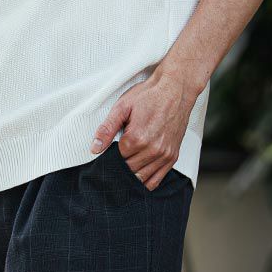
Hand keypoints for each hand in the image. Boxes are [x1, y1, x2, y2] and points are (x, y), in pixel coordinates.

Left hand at [89, 65, 197, 188]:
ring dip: (131, 176)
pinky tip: (138, 177)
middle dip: (120, 168)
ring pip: (141, 178)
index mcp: (137, 138)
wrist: (176, 89)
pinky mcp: (172, 156)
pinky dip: (146, 181)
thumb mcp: (122, 107)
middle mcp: (152, 150)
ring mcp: (164, 155)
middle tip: (115, 161)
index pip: (116, 160)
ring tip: (125, 168)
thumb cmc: (149, 96)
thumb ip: (107, 129)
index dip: (109, 158)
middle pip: (128, 171)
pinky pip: (157, 180)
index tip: (107, 154)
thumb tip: (94, 148)